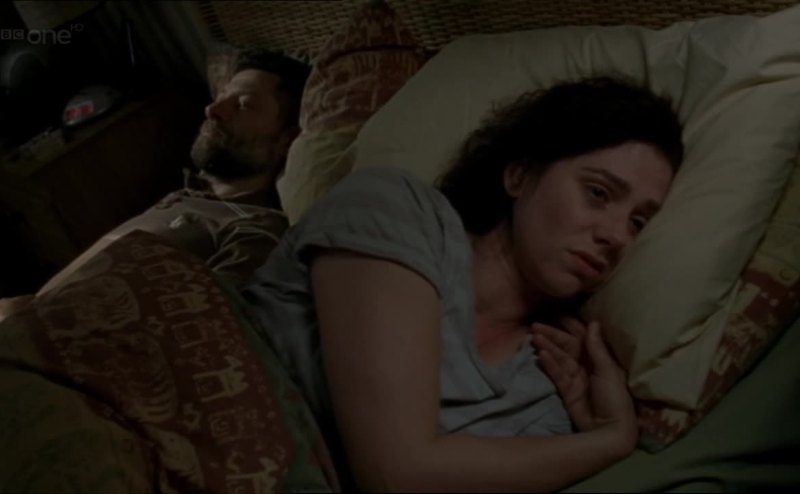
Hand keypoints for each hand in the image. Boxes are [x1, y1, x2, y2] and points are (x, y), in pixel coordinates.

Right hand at [531, 319, 637, 454]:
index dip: (569, 325)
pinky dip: (549, 364)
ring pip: (559, 358)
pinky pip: (556, 373)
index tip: (555, 314)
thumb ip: (597, 348)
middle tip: (535, 326)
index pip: (582, 337)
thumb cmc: (615, 398)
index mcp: (600, 358)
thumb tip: (593, 323)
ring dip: (548, 347)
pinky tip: (540, 354)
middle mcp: (586, 364)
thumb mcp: (608, 370)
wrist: (610, 430)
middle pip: (567, 346)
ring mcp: (575, 377)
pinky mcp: (566, 390)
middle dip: (552, 335)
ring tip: (534, 337)